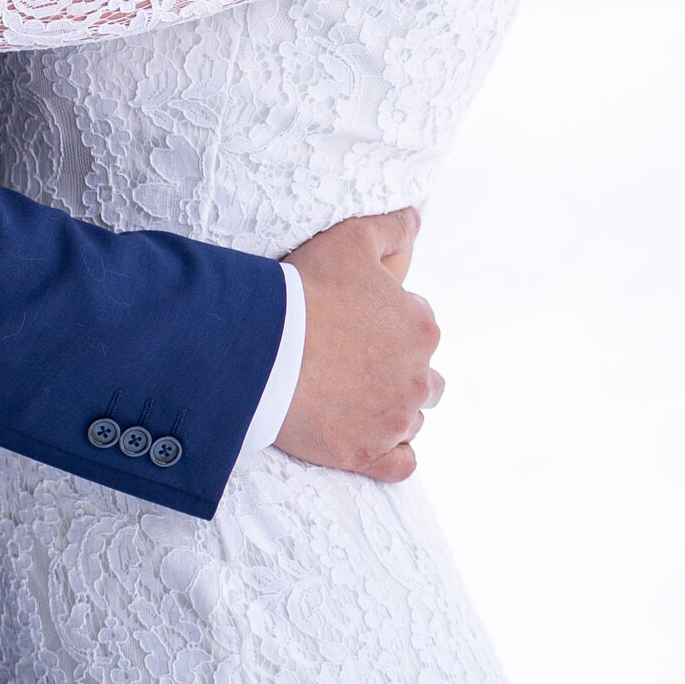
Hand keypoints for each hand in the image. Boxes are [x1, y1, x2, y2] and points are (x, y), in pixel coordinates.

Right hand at [276, 211, 441, 484]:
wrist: (259, 348)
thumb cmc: (304, 289)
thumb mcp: (349, 239)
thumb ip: (392, 227)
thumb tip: (416, 218)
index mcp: (422, 328)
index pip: (419, 326)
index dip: (388, 323)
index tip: (355, 324)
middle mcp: (419, 378)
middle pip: (425, 378)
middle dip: (398, 371)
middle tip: (353, 363)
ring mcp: (394, 421)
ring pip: (411, 419)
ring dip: (391, 410)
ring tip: (351, 398)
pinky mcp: (367, 455)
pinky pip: (400, 466)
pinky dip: (391, 456)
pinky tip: (370, 441)